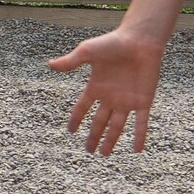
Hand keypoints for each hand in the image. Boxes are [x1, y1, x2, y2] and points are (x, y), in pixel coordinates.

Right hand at [46, 21, 168, 156]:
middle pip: (99, 121)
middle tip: (88, 151)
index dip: (76, 119)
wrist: (140, 40)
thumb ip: (71, 61)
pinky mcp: (143, 100)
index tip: (70, 131)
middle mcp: (110, 96)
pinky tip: (137, 150)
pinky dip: (139, 136)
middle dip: (93, 136)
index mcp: (96, 86)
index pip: (83, 107)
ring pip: (117, 126)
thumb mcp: (88, 52)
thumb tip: (50, 65)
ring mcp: (127, 100)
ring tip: (104, 154)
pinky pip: (141, 122)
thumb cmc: (113, 42)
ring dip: (111, 140)